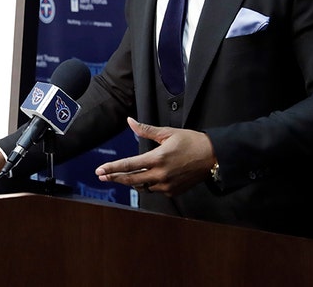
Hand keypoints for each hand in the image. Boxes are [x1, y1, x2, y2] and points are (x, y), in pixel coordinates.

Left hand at [95, 117, 215, 195]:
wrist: (213, 156)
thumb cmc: (190, 141)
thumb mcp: (167, 133)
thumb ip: (145, 129)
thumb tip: (129, 121)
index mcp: (157, 158)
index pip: (129, 165)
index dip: (112, 168)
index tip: (100, 171)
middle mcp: (161, 174)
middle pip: (131, 180)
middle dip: (115, 178)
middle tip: (102, 176)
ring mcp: (167, 185)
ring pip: (142, 187)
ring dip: (131, 182)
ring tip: (121, 176)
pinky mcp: (173, 191)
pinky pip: (154, 190)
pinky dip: (147, 185)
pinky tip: (144, 179)